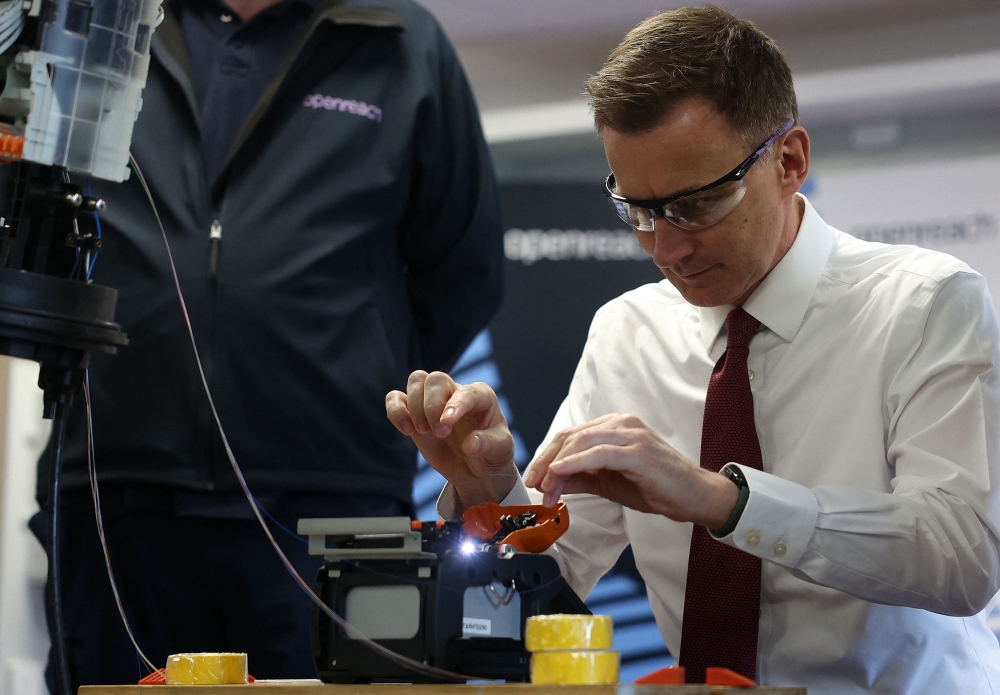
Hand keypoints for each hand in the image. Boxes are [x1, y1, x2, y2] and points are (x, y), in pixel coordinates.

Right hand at [385, 371, 517, 509]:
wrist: (474, 470)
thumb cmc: (491, 454)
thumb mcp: (500, 451)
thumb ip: (488, 445)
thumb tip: (470, 443)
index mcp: (481, 396)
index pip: (466, 392)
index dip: (455, 405)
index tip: (446, 424)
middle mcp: (456, 392)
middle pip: (436, 379)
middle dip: (432, 407)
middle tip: (440, 433)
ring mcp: (434, 400)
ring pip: (416, 380)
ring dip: (414, 407)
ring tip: (423, 432)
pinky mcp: (414, 412)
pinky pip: (395, 397)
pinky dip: (396, 411)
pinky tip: (407, 430)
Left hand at [523, 413, 738, 528]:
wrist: (694, 497)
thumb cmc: (655, 487)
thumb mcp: (609, 482)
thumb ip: (581, 478)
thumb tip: (552, 482)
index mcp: (614, 427)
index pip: (571, 435)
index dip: (547, 457)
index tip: (534, 479)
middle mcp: (621, 423)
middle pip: (571, 436)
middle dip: (547, 461)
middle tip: (534, 484)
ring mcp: (631, 434)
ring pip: (581, 442)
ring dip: (557, 466)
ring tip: (545, 487)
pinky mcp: (638, 451)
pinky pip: (599, 453)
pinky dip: (575, 462)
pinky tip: (559, 473)